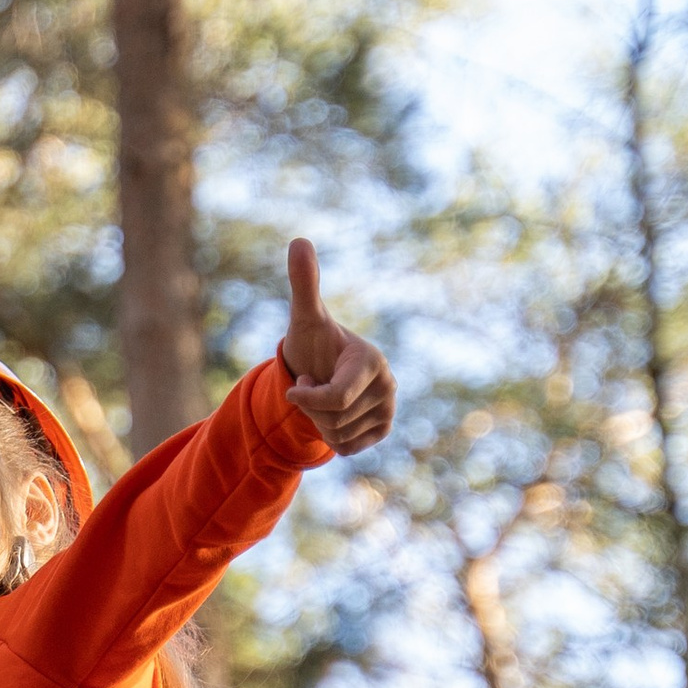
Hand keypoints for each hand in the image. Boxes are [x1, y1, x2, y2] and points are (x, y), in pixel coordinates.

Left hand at [281, 239, 395, 454]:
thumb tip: (299, 239)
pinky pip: (347, 448)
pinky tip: (336, 413)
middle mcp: (388, 385)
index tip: (299, 382)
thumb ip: (303, 282)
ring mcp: (388, 409)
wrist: (320, 369)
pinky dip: (333, 437)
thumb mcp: (303, 316)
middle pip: (333, 418)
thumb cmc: (312, 342)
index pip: (334, 399)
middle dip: (312, 407)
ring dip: (320, 421)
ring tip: (326, 396)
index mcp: (371, 360)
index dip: (306, 398)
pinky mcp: (383, 429)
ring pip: (338, 435)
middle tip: (317, 383)